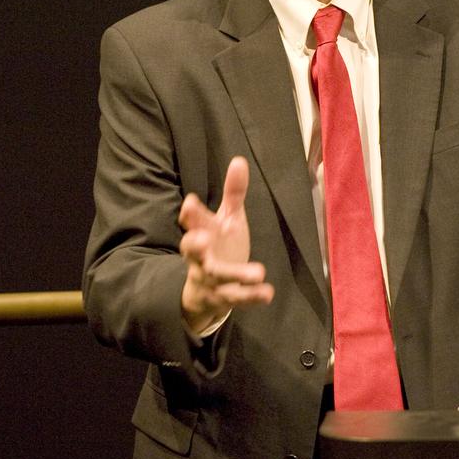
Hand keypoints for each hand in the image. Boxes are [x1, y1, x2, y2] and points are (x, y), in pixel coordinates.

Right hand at [178, 156, 274, 334]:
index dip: (191, 214)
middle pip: (192, 252)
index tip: (191, 203)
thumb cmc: (219, 245)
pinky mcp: (225, 298)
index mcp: (202, 233)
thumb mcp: (227, 218)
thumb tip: (239, 160)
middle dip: (194, 245)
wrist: (208, 292)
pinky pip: (238, 298)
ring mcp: (211, 279)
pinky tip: (267, 292)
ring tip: (258, 272)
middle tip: (199, 239)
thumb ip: (233, 193)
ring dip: (236, 274)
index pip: (192, 222)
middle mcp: (201, 256)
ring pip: (218, 277)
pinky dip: (252, 296)